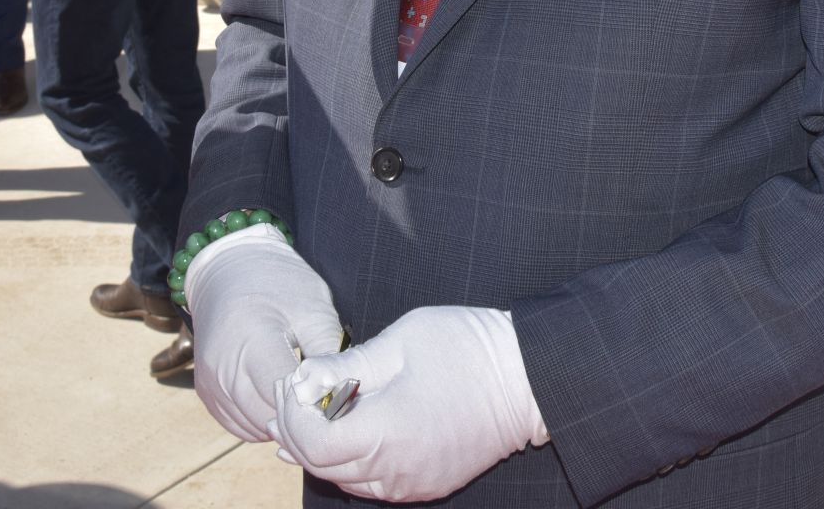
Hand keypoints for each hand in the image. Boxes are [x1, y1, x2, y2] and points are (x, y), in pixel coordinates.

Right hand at [185, 226, 345, 443]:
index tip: (340, 396)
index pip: (289, 395)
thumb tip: (345, 394)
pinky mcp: (206, 392)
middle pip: (271, 416)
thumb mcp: (313, 309)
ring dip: (282, 422)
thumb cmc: (280, 285)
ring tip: (305, 400)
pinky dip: (262, 422)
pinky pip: (239, 425)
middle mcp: (224, 367)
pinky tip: (281, 401)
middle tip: (327, 402)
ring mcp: (211, 383)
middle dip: (302, 416)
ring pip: (256, 427)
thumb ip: (328, 354)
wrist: (230, 270)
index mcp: (254, 341)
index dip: (318, 401)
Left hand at [277, 306, 544, 501]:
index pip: (313, 443)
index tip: (293, 384)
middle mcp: (396, 469)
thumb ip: (348, 365)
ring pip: (346, 479)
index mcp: (386, 432)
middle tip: (295, 394)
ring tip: (315, 410)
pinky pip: (374, 483)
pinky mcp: (427, 484)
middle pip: (322, 466)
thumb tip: (305, 379)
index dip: (292, 415)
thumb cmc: (469, 349)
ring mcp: (413, 482)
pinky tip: (349, 430)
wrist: (530, 379)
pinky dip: (352, 461)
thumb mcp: (402, 340)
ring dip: (323, 449)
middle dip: (299, 430)